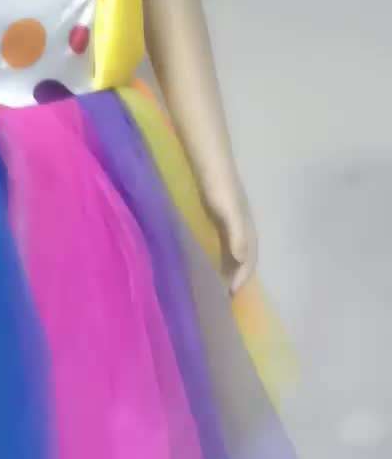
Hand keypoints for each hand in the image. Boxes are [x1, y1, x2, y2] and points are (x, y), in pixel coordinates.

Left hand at [201, 173, 257, 294]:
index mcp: (247, 229)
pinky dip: (220, 256)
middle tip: (226, 296)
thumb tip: (241, 261)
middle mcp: (242, 228)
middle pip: (244, 258)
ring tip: (218, 285)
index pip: (249, 260)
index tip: (231, 294)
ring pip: (233, 252)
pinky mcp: (218, 217)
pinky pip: (223, 243)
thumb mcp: (229, 212)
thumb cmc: (220, 187)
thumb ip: (236, 235)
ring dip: (229, 268)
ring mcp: (230, 223)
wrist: (210, 162)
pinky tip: (208, 261)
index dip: (242, 277)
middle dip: (238, 276)